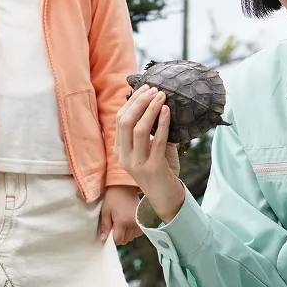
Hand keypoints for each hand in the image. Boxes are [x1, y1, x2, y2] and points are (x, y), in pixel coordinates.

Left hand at [99, 186, 141, 244]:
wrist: (124, 187)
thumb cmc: (113, 198)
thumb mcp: (105, 211)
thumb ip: (105, 226)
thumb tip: (103, 239)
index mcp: (122, 222)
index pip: (118, 240)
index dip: (112, 239)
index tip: (109, 233)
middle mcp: (133, 224)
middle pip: (125, 240)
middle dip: (119, 237)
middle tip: (114, 227)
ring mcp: (139, 222)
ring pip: (132, 237)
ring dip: (126, 235)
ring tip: (121, 224)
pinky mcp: (142, 219)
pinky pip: (138, 233)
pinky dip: (133, 232)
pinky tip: (128, 224)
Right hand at [115, 86, 183, 221]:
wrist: (167, 197)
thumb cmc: (160, 169)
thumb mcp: (149, 148)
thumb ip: (149, 130)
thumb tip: (157, 103)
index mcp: (120, 150)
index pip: (119, 120)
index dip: (131, 102)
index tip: (145, 89)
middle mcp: (124, 157)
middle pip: (125, 122)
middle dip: (139, 102)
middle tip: (153, 90)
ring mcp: (137, 164)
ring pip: (138, 130)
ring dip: (150, 110)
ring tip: (161, 97)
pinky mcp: (152, 168)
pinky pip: (156, 141)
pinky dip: (162, 123)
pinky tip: (167, 111)